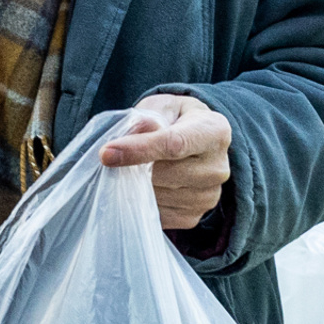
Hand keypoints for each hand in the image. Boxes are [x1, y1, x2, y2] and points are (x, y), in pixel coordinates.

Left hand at [100, 92, 231, 230]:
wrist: (196, 143)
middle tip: (111, 158)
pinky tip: (141, 186)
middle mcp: (217, 167)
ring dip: (134, 185)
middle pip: (163, 174)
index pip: (174, 144)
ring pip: (156, 196)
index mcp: (214, 131)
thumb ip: (147, 116)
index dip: (137, 150)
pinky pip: (156, 214)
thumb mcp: (163, 106)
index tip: (105, 153)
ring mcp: (208, 196)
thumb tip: (130, 134)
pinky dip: (140, 201)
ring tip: (131, 169)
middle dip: (131, 167)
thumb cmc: (175, 120)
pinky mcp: (193, 217)